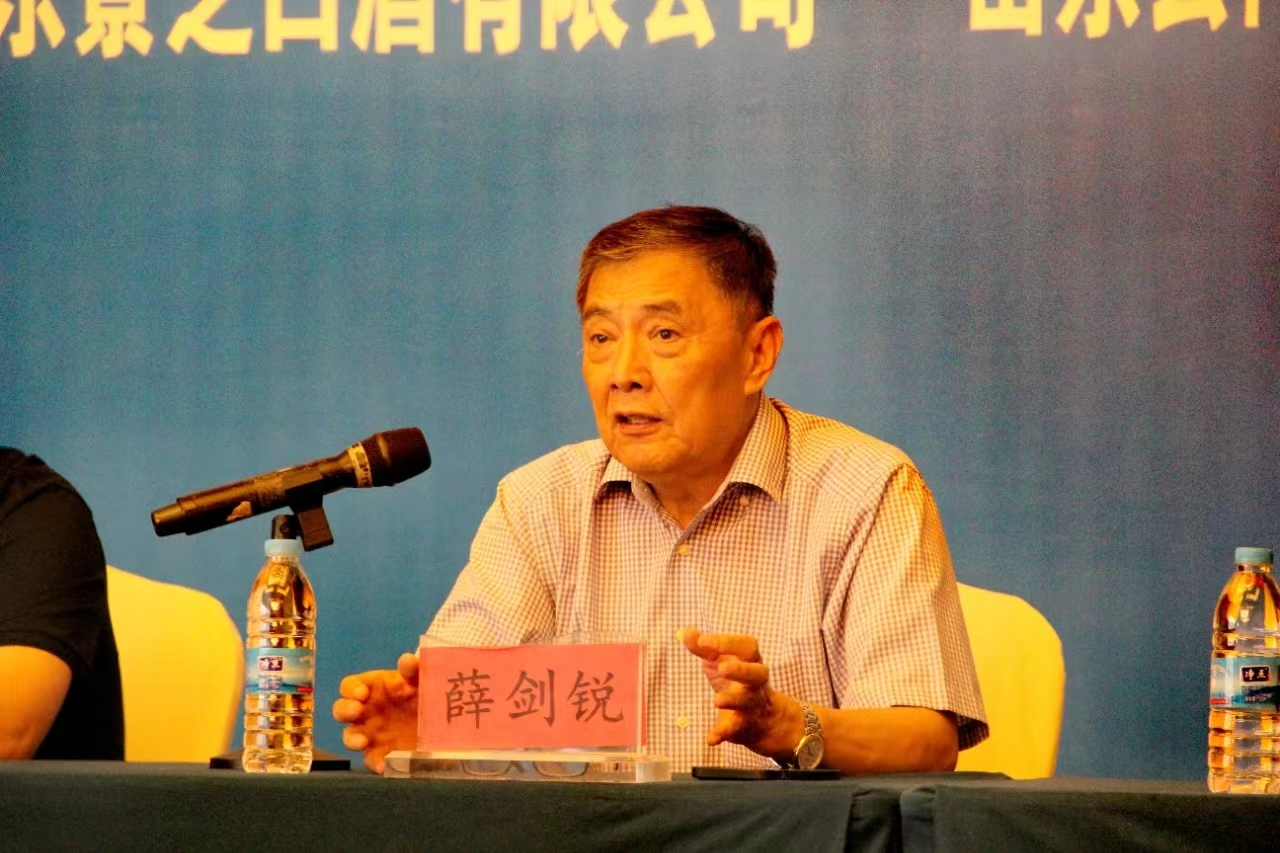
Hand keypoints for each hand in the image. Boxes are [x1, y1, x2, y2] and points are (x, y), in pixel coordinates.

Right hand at [332, 652, 419, 773]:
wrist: (438, 717)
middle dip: (345, 710)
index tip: (362, 693)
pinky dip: (375, 763)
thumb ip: (414, 670)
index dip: (351, 689)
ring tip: (362, 742)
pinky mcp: (381, 752)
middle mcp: (365, 711)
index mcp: (371, 688)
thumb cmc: (421, 691)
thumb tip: (406, 660)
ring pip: (350, 737)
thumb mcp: (420, 679)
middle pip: (341, 710)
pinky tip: (384, 765)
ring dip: (352, 739)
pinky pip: (371, 759)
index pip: (349, 686)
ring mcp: (370, 733)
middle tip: (356, 710)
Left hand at [677, 628, 799, 761]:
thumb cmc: (737, 683)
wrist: (764, 721)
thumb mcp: (721, 663)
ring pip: (747, 702)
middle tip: (722, 669)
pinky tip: (711, 738)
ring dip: (733, 700)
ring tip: (717, 700)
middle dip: (741, 671)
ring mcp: (751, 706)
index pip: (747, 647)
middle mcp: (755, 683)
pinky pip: (735, 731)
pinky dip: (723, 734)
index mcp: (751, 662)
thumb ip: (703, 648)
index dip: (727, 642)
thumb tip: (685, 632)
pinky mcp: (743, 727)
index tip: (703, 641)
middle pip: (756, 674)